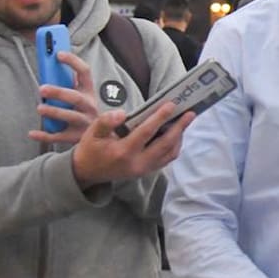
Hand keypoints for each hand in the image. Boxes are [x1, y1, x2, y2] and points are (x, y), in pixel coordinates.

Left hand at [29, 52, 99, 143]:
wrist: (100, 138)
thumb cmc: (84, 112)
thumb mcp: (82, 96)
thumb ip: (69, 83)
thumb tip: (49, 68)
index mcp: (89, 92)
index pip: (85, 72)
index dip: (73, 62)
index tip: (58, 54)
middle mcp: (89, 107)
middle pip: (75, 97)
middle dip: (59, 92)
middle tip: (42, 88)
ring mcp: (84, 123)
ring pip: (70, 117)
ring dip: (54, 112)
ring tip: (40, 108)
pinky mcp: (75, 138)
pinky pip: (58, 137)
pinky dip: (44, 135)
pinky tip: (32, 133)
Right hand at [69, 103, 194, 187]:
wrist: (88, 173)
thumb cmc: (91, 149)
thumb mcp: (92, 133)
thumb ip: (106, 121)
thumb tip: (122, 113)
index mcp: (123, 152)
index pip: (146, 132)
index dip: (160, 117)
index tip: (171, 104)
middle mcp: (137, 163)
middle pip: (165, 144)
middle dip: (179, 127)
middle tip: (190, 112)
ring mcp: (144, 169)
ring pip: (169, 153)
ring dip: (180, 136)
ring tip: (186, 120)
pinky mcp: (148, 172)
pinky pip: (167, 159)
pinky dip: (175, 146)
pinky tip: (177, 133)